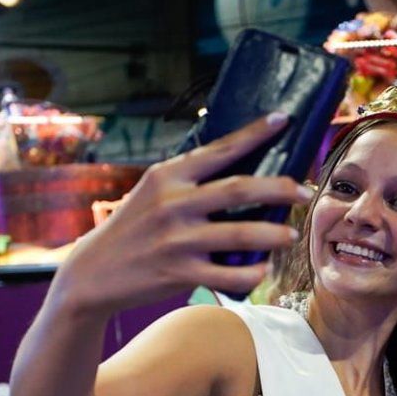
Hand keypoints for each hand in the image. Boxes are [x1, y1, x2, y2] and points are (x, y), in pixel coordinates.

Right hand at [55, 112, 311, 316]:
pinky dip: (251, 274)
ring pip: (241, 234)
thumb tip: (240, 170)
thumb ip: (187, 181)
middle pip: (240, 189)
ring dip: (274, 234)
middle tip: (305, 190)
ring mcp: (177, 240)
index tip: (283, 120)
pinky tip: (261, 271)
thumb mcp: (150, 193)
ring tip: (291, 234)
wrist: (91, 274)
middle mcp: (173, 204)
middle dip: (280, 187)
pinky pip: (230, 275)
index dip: (254, 134)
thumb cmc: (131, 229)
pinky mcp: (179, 273)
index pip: (219, 149)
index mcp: (167, 176)